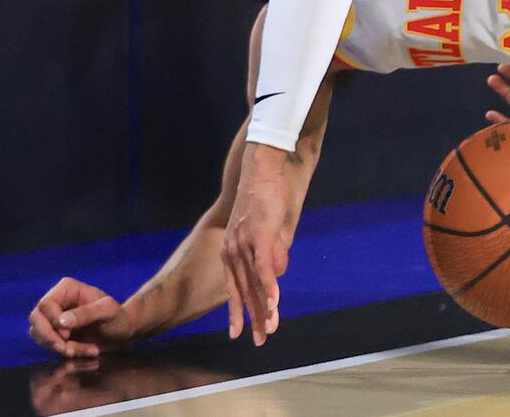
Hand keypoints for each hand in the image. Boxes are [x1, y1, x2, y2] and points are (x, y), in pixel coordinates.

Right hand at [27, 278, 135, 358]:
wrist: (123, 333)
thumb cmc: (119, 317)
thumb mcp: (109, 311)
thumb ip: (87, 313)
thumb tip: (60, 321)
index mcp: (67, 289)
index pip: (46, 304)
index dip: (52, 321)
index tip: (68, 334)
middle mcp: (56, 302)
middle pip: (36, 320)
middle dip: (51, 338)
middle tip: (68, 349)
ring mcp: (53, 318)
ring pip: (39, 335)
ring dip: (61, 347)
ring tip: (86, 349)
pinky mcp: (54, 334)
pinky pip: (47, 345)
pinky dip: (65, 352)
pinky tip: (85, 351)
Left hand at [221, 145, 290, 345]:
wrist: (261, 170)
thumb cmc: (264, 196)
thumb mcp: (266, 229)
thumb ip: (271, 252)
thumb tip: (278, 272)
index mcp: (231, 252)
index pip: (236, 287)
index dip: (238, 311)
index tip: (239, 332)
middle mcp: (233, 252)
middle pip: (245, 291)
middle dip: (253, 318)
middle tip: (260, 340)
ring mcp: (244, 245)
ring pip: (254, 284)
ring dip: (264, 308)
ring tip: (270, 328)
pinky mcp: (258, 237)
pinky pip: (264, 269)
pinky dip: (269, 287)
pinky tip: (274, 303)